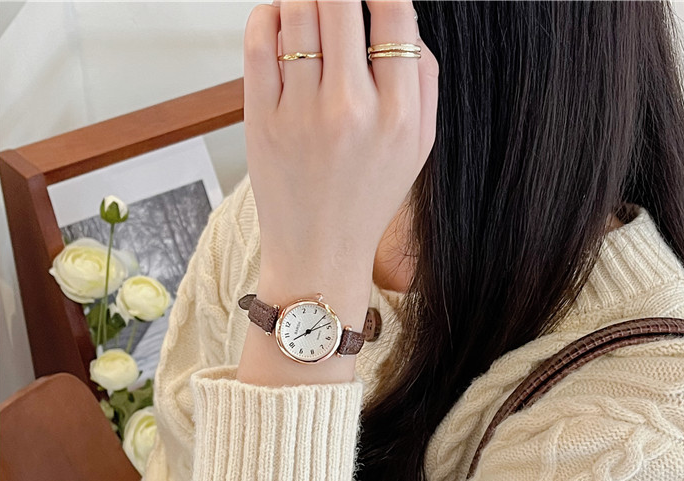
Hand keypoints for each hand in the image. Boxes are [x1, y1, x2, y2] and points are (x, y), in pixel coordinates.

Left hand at [243, 0, 438, 288]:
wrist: (319, 252)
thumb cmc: (366, 199)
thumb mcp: (418, 148)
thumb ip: (423, 81)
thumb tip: (402, 17)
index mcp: (398, 116)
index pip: (395, 14)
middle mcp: (351, 110)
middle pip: (340, 0)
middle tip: (336, 2)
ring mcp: (301, 113)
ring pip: (298, 11)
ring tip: (312, 11)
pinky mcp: (262, 118)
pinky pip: (260, 38)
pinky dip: (270, 16)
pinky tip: (282, 25)